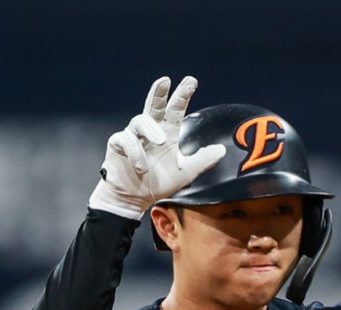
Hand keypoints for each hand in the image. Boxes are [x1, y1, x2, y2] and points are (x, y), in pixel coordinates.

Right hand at [89, 76, 225, 219]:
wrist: (135, 199)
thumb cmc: (159, 183)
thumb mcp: (186, 173)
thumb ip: (202, 161)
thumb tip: (222, 150)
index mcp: (168, 133)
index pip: (175, 109)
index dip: (182, 95)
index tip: (191, 81)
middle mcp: (150, 130)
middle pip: (154, 105)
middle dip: (159, 92)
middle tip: (165, 80)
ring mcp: (133, 135)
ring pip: (140, 121)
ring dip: (151, 131)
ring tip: (160, 143)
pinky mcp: (118, 144)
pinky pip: (126, 140)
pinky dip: (136, 153)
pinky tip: (141, 167)